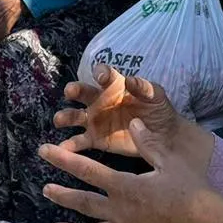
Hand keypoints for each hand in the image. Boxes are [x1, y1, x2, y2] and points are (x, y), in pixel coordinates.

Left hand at [40, 119, 222, 222]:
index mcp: (126, 187)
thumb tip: (134, 123)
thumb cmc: (194, 193)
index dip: (63, 159)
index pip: (86, 170)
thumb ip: (149, 144)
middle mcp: (119, 212)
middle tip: (45, 190)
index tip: (44, 152)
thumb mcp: (172, 162)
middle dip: (61, 195)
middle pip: (83, 203)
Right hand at [52, 64, 198, 163]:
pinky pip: (79, 142)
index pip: (104, 75)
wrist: (163, 138)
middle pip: (82, 92)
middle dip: (74, 90)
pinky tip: (62, 149)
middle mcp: (100, 101)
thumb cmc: (159, 111)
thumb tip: (131, 80)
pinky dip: (69, 146)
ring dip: (65, 116)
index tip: (101, 78)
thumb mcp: (157, 96)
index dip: (101, 73)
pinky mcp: (95, 139)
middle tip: (70, 92)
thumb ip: (145, 87)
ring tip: (59, 120)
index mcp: (115, 86)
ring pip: (75, 116)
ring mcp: (96, 121)